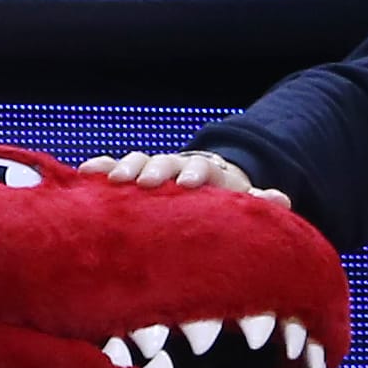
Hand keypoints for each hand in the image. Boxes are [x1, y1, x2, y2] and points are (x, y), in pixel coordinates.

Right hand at [79, 150, 291, 207]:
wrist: (205, 192)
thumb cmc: (224, 206)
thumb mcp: (243, 205)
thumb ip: (261, 202)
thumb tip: (283, 201)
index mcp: (208, 173)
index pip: (201, 167)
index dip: (195, 174)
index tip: (189, 185)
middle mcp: (178, 166)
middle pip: (166, 161)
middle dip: (156, 169)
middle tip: (147, 182)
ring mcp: (154, 170)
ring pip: (139, 161)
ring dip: (125, 168)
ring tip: (113, 181)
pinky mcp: (133, 178)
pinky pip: (113, 169)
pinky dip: (100, 168)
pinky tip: (84, 173)